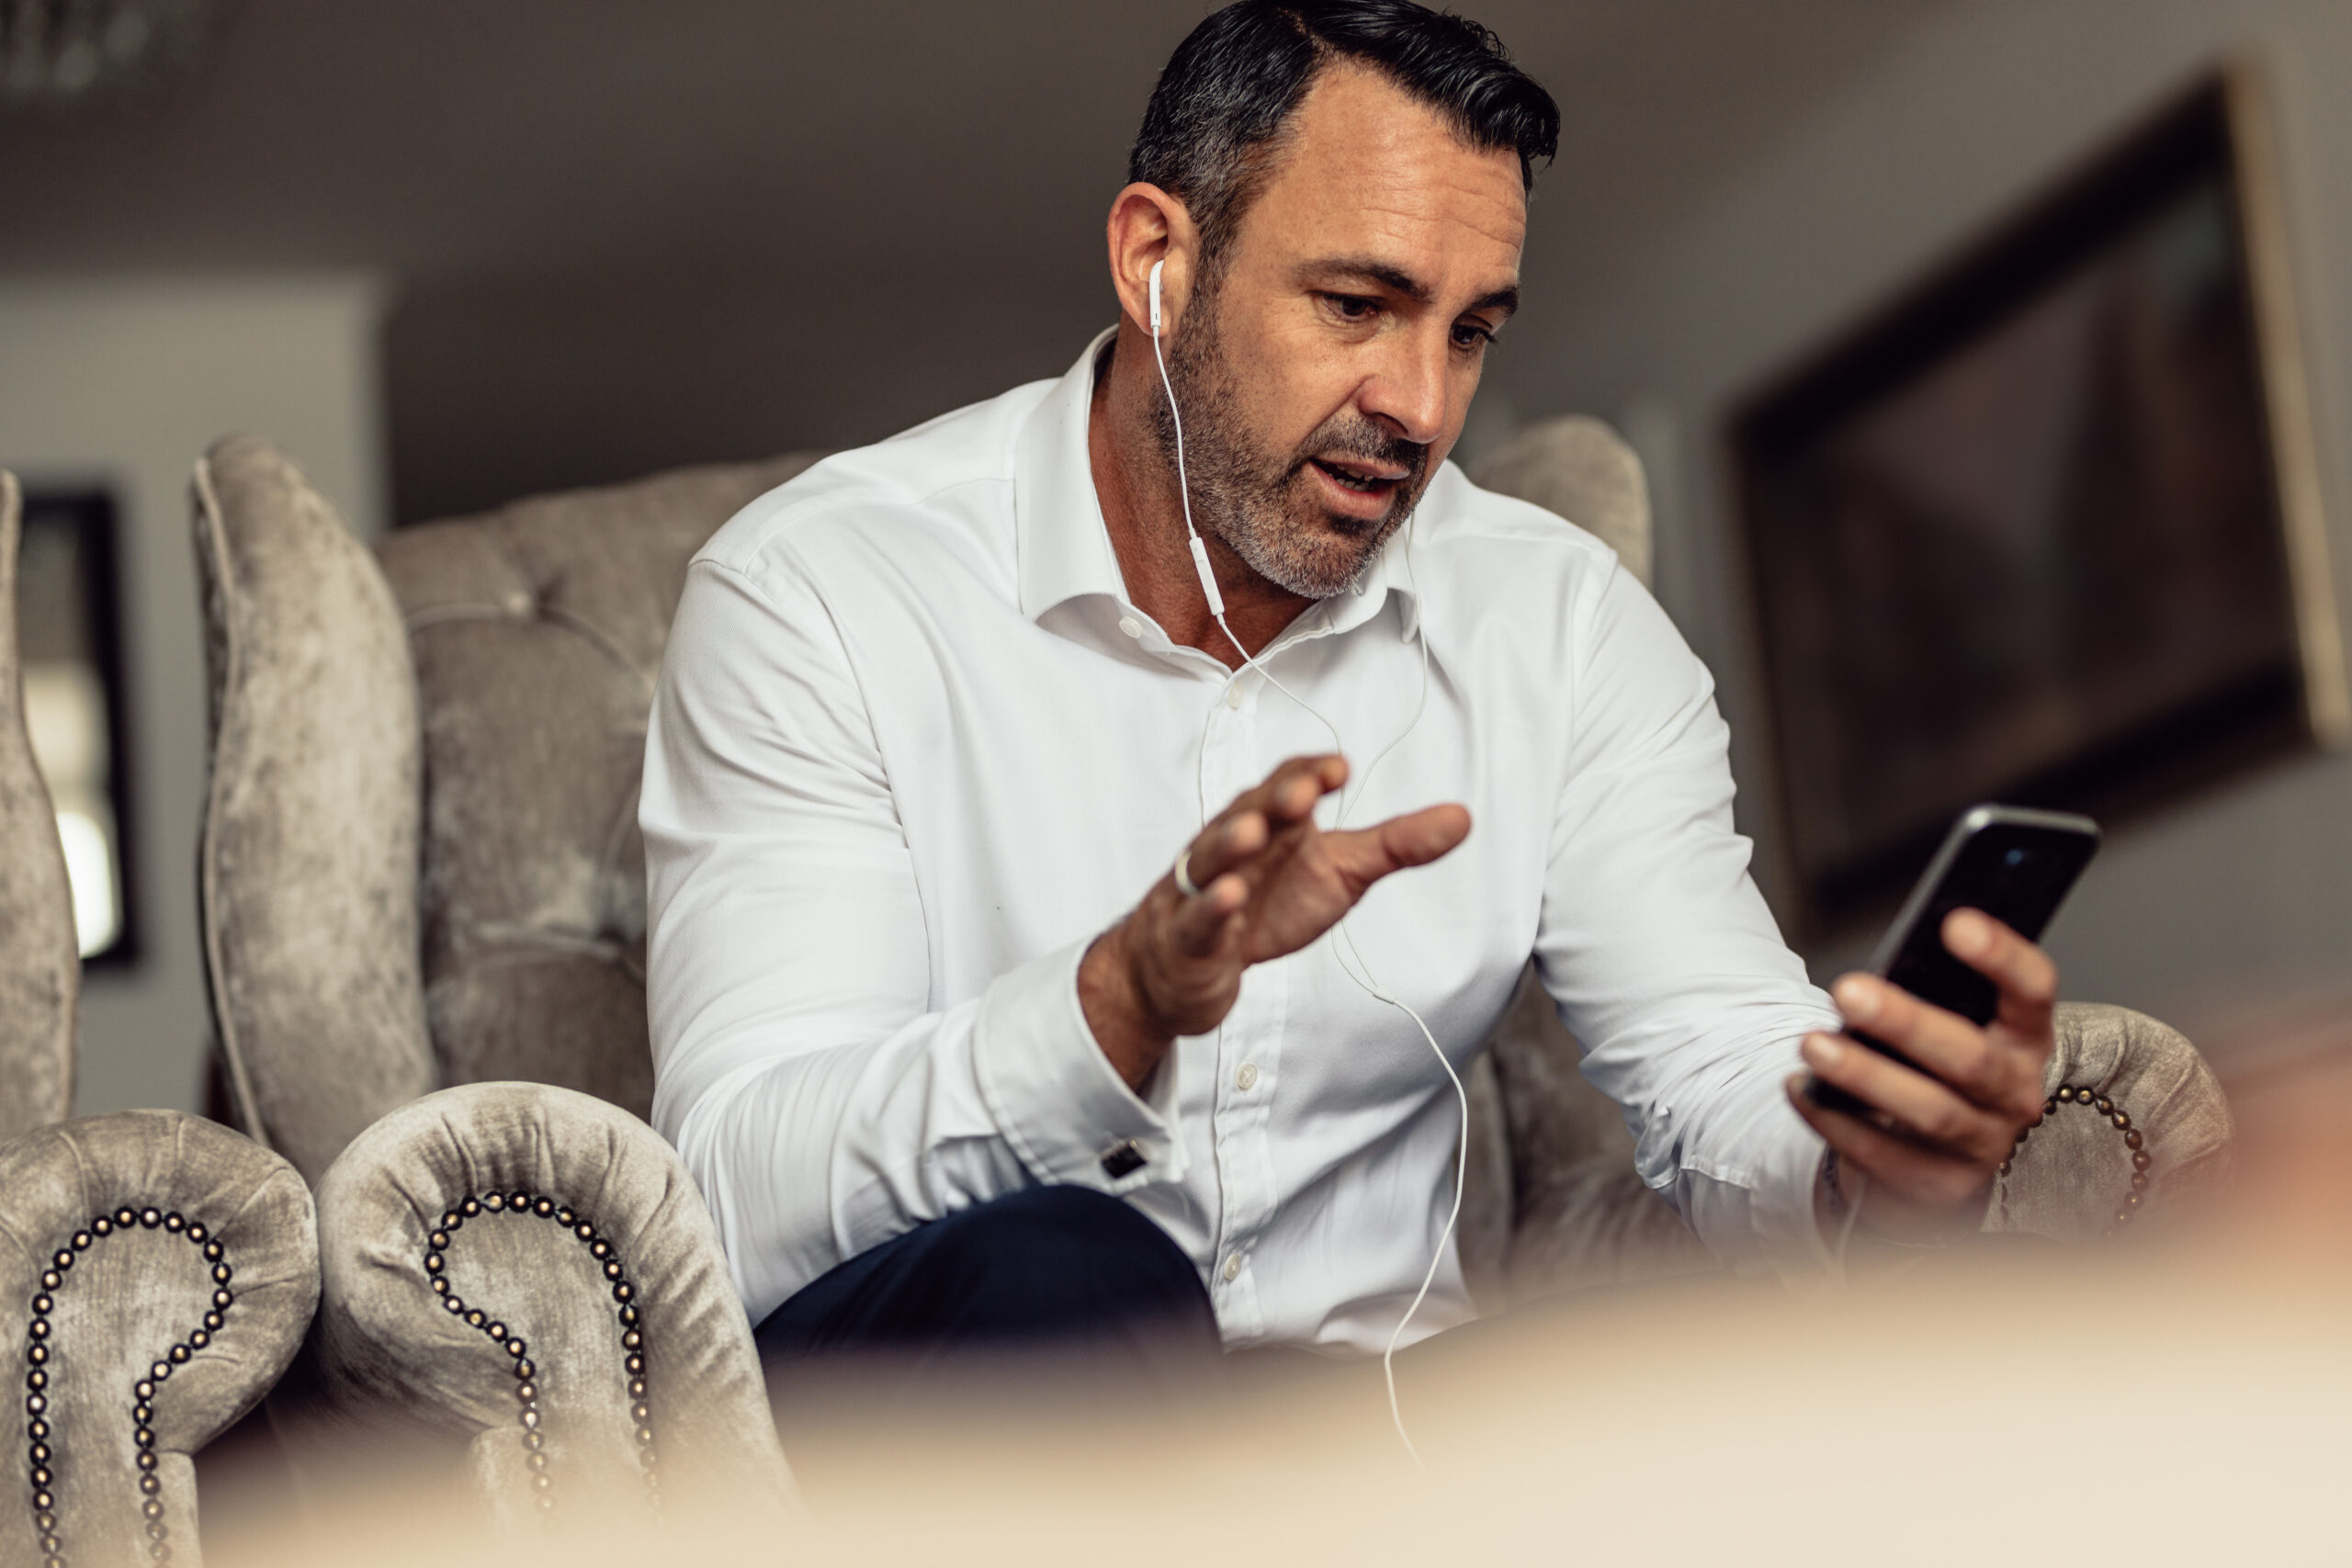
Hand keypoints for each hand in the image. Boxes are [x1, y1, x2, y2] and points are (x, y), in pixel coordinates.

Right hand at [1080, 754, 1470, 1089]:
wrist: (1193, 964)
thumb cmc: (1268, 901)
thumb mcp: (1341, 872)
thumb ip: (1396, 845)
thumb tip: (1464, 817)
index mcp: (1273, 821)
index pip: (1287, 784)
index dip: (1309, 773)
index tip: (1340, 768)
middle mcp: (1233, 843)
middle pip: (1249, 811)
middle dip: (1274, 799)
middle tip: (1304, 792)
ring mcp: (1204, 886)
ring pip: (1210, 857)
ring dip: (1229, 842)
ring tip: (1254, 833)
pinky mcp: (1189, 933)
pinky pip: (1197, 917)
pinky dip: (1210, 907)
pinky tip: (1229, 898)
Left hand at [1785, 909, 2056, 1241]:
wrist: (1931, 1158)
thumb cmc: (1933, 1069)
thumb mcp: (1947, 1025)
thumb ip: (1931, 995)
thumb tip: (1877, 970)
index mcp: (2025, 1037)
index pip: (2032, 990)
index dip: (2001, 956)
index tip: (1954, 922)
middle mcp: (2016, 1093)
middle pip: (1971, 1058)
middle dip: (1907, 1023)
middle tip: (1848, 991)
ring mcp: (1983, 1145)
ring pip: (1929, 1110)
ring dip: (1866, 1075)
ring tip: (1812, 1044)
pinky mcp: (1942, 1187)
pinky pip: (1884, 1155)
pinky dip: (1836, 1121)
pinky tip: (1800, 1088)